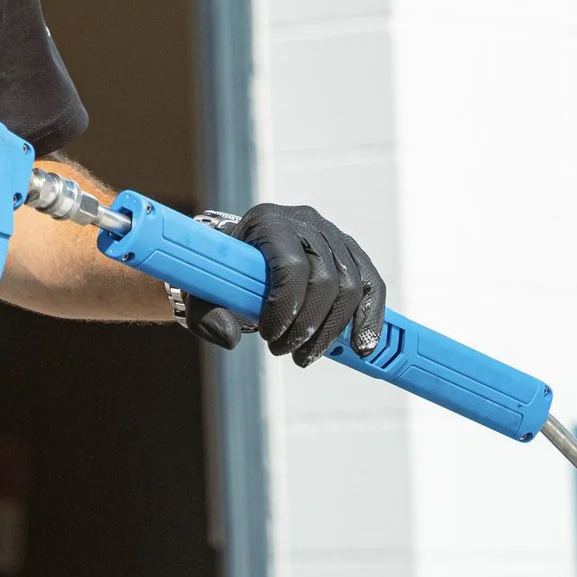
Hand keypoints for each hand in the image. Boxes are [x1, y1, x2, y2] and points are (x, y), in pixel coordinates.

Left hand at [189, 203, 386, 366]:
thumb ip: (206, 314)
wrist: (244, 257)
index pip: (291, 265)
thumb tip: (229, 337)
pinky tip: (361, 347)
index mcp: (268, 222)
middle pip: (325, 279)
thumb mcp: (203, 291)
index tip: (269, 335)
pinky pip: (372, 286)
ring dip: (331, 331)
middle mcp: (305, 222)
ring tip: (306, 354)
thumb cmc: (225, 273)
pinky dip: (370, 319)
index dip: (286, 306)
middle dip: (307, 326)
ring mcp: (333, 235)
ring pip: (350, 287)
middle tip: (285, 351)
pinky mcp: (352, 253)